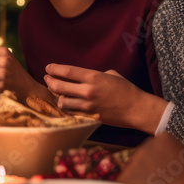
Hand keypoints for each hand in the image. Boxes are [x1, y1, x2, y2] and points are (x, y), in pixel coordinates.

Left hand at [44, 64, 167, 133]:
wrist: (136, 108)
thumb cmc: (126, 89)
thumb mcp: (111, 74)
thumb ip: (94, 75)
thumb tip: (83, 76)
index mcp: (93, 77)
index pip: (67, 71)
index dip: (54, 69)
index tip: (48, 67)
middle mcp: (88, 91)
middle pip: (60, 86)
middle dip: (50, 81)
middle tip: (47, 78)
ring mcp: (88, 105)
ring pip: (62, 101)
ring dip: (57, 96)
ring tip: (56, 92)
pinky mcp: (90, 116)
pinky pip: (71, 111)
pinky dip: (66, 106)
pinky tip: (65, 102)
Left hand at [117, 133, 183, 183]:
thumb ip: (181, 155)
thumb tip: (179, 161)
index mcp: (165, 137)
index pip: (155, 148)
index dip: (159, 162)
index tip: (165, 171)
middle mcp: (148, 144)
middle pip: (142, 157)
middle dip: (147, 168)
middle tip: (158, 183)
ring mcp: (137, 159)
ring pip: (132, 169)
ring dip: (139, 179)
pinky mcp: (129, 176)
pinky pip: (124, 183)